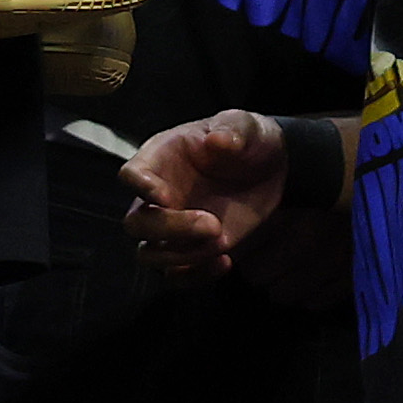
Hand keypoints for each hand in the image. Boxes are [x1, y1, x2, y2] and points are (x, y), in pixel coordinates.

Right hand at [121, 108, 289, 279]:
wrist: (271, 171)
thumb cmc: (247, 141)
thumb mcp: (246, 126)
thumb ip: (232, 130)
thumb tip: (218, 140)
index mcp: (161, 158)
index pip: (131, 175)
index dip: (139, 187)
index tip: (164, 196)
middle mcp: (158, 195)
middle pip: (136, 223)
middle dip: (168, 229)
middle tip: (212, 224)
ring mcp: (173, 226)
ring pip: (149, 254)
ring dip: (181, 255)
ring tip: (221, 239)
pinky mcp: (191, 250)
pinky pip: (176, 276)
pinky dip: (196, 276)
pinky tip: (226, 261)